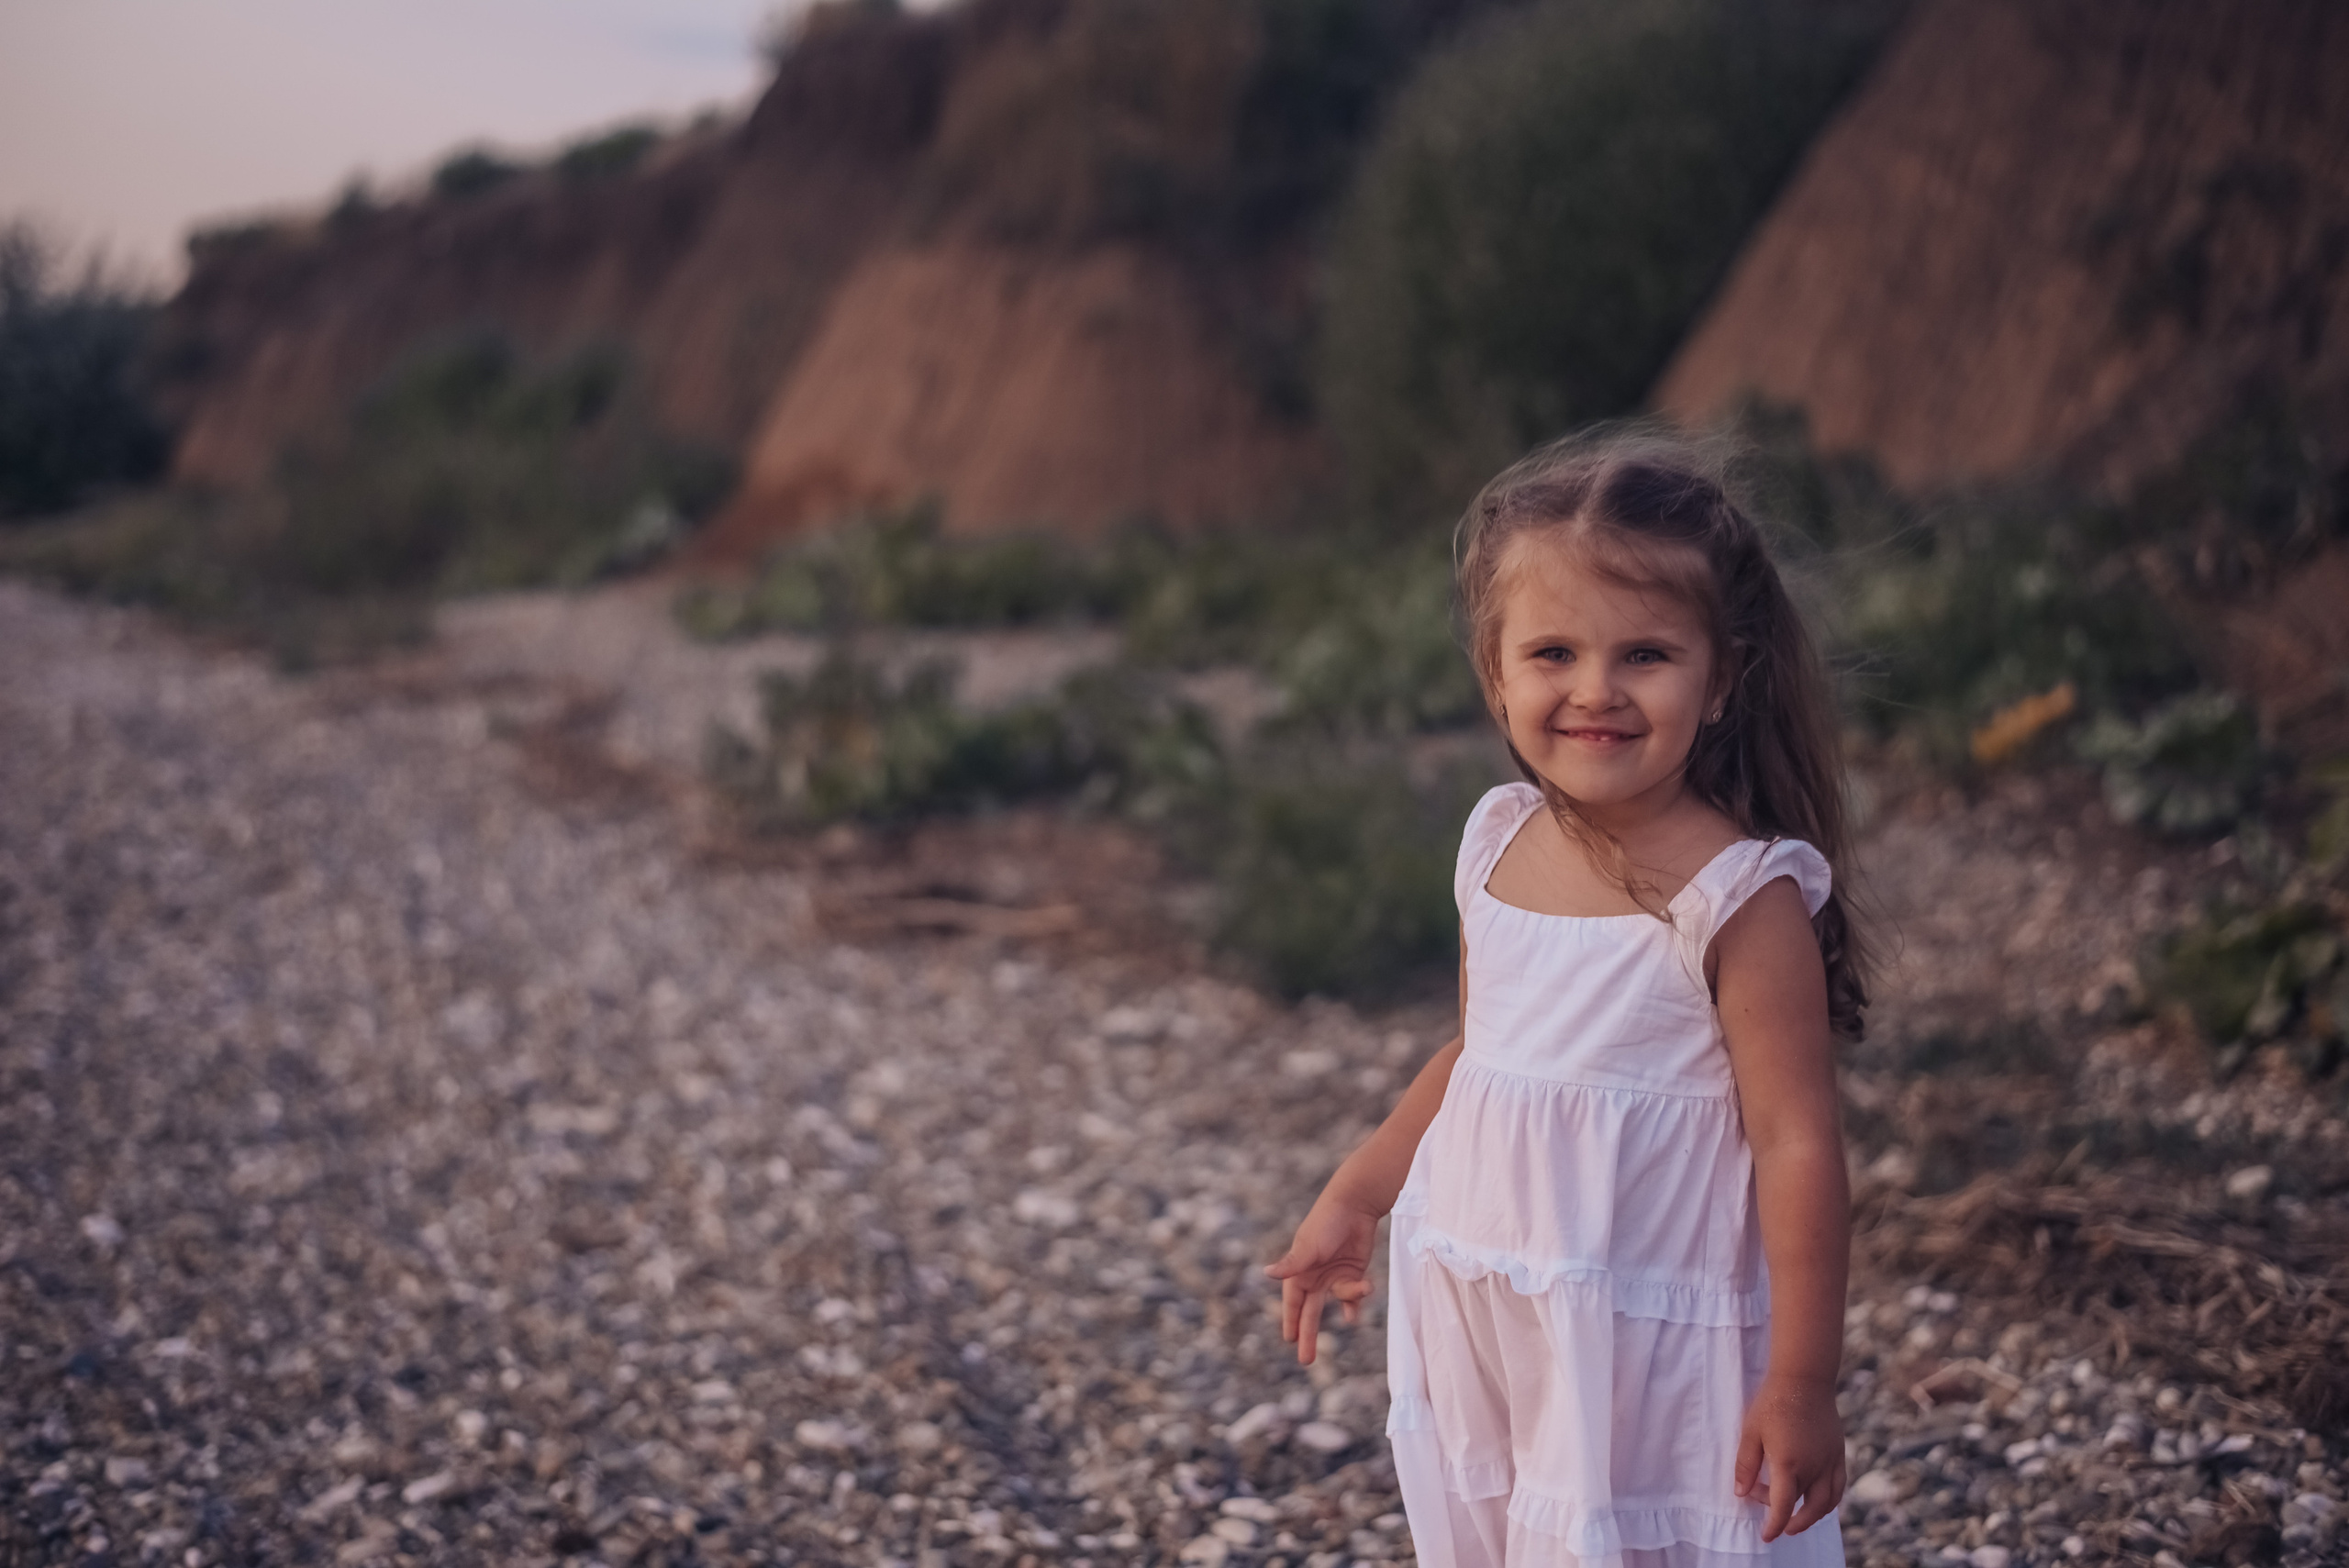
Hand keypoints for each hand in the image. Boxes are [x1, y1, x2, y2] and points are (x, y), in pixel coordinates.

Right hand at [1262, 1188, 1378, 1365]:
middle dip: (1308, 1335)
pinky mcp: (1354, 1270)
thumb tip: (1265, 1273)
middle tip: (1306, 1361)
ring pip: (1338, 1300)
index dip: (1290, 1322)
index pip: (1292, 1303)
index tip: (1288, 1341)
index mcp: (1299, 1270)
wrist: (1355, 1204)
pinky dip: (1355, 1302)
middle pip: (1310, 1312)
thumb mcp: (1308, 1247)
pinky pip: (1353, 1295)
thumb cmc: (1326, 1222)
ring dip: (1350, 1300)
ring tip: (1362, 1286)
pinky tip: (1355, 1314)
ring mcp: (1335, 1274)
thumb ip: (1291, 1265)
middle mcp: (1315, 1275)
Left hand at [1734, 1375, 1846, 1540]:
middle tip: (1778, 1523)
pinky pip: (1838, 1486)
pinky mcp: (1839, 1453)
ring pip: (1827, 1502)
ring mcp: (1830, 1461)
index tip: (1767, 1536)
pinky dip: (1829, 1500)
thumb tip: (1741, 1492)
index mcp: (1789, 1464)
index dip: (1775, 1525)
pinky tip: (1816, 1497)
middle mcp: (1814, 1468)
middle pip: (1806, 1508)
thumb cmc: (1773, 1403)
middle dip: (1791, 1520)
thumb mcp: (1751, 1432)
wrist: (1804, 1378)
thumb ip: (1746, 1465)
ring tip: (1797, 1515)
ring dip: (1812, 1514)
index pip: (1783, 1507)